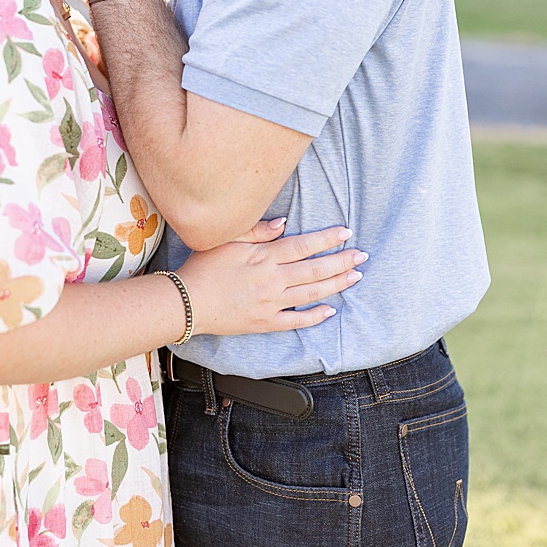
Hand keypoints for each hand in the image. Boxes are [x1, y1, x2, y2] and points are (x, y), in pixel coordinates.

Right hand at [176, 219, 364, 335]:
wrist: (185, 303)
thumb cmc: (201, 268)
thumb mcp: (224, 240)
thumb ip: (255, 230)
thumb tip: (284, 223)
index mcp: (263, 258)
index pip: (303, 245)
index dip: (327, 239)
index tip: (346, 233)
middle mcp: (272, 280)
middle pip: (315, 270)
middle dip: (341, 261)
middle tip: (361, 256)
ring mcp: (271, 304)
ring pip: (312, 294)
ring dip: (336, 285)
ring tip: (355, 277)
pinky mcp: (265, 322)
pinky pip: (296, 321)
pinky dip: (315, 317)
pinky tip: (330, 311)